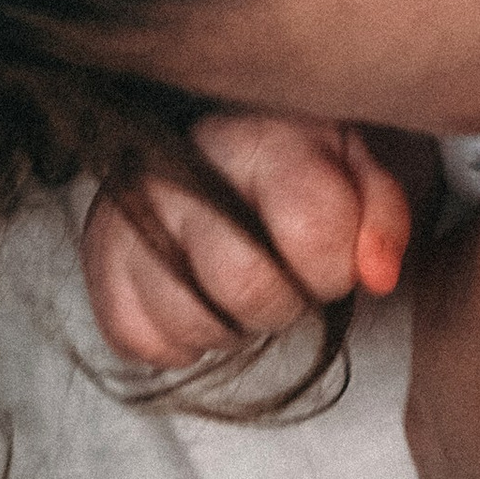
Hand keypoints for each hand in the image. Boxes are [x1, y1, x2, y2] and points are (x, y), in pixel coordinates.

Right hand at [79, 112, 416, 366]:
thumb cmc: (301, 164)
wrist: (222, 146)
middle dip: (284, 302)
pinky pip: (138, 341)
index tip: (333, 255)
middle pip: (245, 287)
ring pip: (190, 323)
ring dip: (232, 326)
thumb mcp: (361, 168)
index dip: (335, 267)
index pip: (312, 233)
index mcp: (257, 137)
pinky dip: (179, 341)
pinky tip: (200, 299)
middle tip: (286, 278)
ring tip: (240, 285)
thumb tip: (378, 275)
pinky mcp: (96, 260)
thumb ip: (383, 215)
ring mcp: (125, 216)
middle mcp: (176, 170)